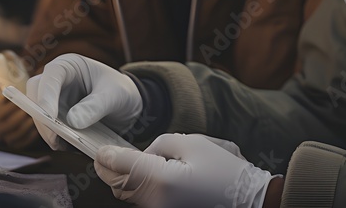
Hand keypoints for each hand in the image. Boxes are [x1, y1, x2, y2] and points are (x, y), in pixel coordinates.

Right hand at [0, 89, 40, 148]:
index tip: (22, 101)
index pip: (0, 114)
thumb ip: (10, 91)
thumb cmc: (12, 97)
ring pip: (16, 135)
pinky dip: (31, 136)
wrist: (11, 108)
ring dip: (27, 126)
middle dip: (21, 117)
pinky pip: (23, 142)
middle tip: (30, 110)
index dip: (12, 108)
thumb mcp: (7, 91)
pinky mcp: (15, 143)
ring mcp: (6, 136)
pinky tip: (37, 127)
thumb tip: (19, 91)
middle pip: (9, 125)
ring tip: (35, 117)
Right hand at [25, 53, 142, 149]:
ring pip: (39, 114)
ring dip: (47, 131)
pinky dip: (55, 138)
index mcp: (70, 65)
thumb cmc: (120, 91)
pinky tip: (67, 146)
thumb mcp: (115, 96)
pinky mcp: (55, 117)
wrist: (126, 104)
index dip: (46, 94)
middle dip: (42, 116)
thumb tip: (72, 122)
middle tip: (54, 138)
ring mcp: (53, 99)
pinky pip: (48, 128)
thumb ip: (96, 106)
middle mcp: (57, 80)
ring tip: (62, 145)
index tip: (49, 116)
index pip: (51, 74)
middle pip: (36, 94)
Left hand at [95, 133, 276, 207]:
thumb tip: (145, 153)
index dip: (107, 156)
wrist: (247, 200)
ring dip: (122, 179)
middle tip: (104, 156)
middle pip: (119, 186)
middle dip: (108, 170)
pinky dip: (137, 187)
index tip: (99, 150)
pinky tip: (143, 174)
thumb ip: (162, 144)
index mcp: (161, 181)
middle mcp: (156, 202)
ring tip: (124, 162)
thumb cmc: (224, 171)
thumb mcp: (194, 143)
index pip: (123, 166)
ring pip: (129, 195)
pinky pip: (143, 201)